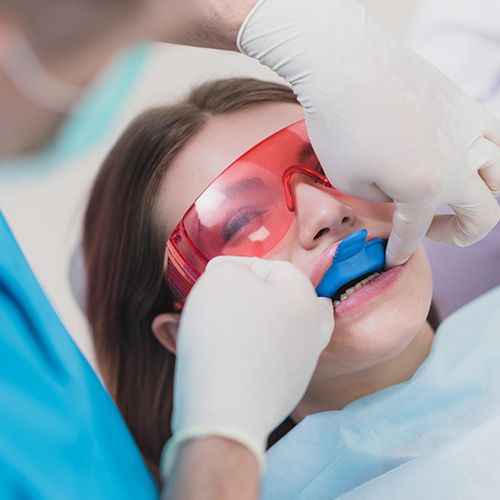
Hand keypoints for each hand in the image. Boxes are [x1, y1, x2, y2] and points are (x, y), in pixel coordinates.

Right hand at [161, 256, 332, 477]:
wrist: (226, 408)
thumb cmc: (226, 334)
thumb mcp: (222, 278)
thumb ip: (229, 267)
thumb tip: (230, 276)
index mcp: (305, 298)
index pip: (273, 268)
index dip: (239, 267)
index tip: (212, 277)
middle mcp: (312, 331)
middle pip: (286, 302)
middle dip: (256, 297)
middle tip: (227, 300)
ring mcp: (302, 365)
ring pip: (279, 333)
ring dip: (253, 325)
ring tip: (221, 327)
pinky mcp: (285, 392)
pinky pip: (267, 362)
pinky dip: (250, 354)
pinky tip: (227, 356)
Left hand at [238, 0, 499, 266]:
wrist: (344, 64)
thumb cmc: (340, 124)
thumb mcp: (350, 182)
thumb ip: (384, 201)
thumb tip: (399, 198)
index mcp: (427, 188)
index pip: (416, 233)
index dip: (400, 250)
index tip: (391, 258)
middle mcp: (460, 163)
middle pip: (484, 215)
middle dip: (458, 235)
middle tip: (431, 232)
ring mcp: (469, 130)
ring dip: (483, 197)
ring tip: (455, 198)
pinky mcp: (465, 104)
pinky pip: (495, 139)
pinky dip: (486, 158)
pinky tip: (462, 158)